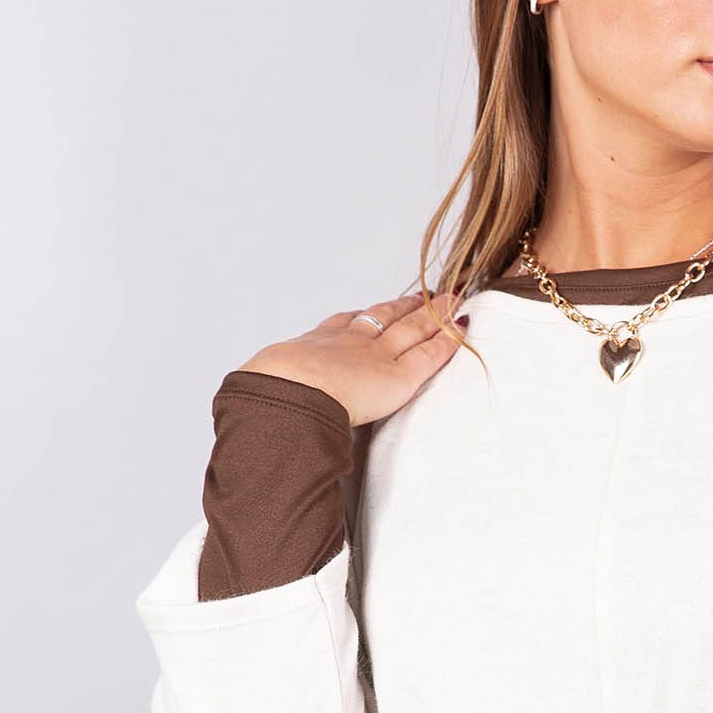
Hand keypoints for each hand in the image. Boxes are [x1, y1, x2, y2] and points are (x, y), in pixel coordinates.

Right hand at [237, 290, 470, 427]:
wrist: (286, 393)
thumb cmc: (269, 398)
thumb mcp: (265, 389)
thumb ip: (269, 396)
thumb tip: (251, 418)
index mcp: (314, 347)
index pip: (344, 324)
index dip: (363, 316)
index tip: (373, 309)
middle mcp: (348, 342)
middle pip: (383, 317)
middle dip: (403, 306)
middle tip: (420, 295)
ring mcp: (376, 355)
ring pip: (412, 327)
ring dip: (432, 313)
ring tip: (449, 301)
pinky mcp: (400, 375)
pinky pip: (431, 352)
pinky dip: (448, 339)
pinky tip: (461, 328)